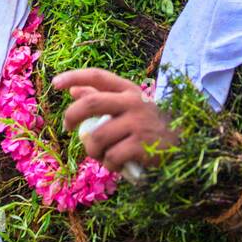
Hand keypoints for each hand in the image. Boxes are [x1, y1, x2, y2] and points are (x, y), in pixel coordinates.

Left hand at [54, 68, 179, 172]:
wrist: (185, 142)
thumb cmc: (150, 123)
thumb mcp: (129, 105)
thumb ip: (102, 97)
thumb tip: (73, 90)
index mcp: (129, 90)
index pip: (98, 76)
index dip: (75, 77)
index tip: (55, 84)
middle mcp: (133, 102)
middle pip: (91, 104)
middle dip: (72, 116)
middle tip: (67, 128)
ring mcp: (138, 124)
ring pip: (97, 138)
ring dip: (92, 150)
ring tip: (100, 155)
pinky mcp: (142, 145)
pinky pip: (111, 157)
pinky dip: (109, 164)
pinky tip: (117, 165)